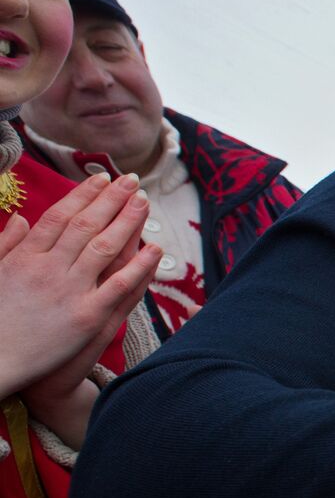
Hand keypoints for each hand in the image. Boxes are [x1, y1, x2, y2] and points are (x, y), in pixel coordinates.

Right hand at [0, 174, 159, 398]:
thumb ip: (7, 245)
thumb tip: (22, 218)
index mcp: (25, 257)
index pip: (60, 216)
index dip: (83, 195)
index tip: (102, 179)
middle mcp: (48, 268)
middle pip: (87, 225)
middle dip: (111, 200)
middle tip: (132, 181)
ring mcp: (69, 291)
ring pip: (106, 247)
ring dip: (128, 221)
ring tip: (144, 201)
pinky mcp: (88, 317)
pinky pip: (121, 285)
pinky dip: (140, 265)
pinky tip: (155, 250)